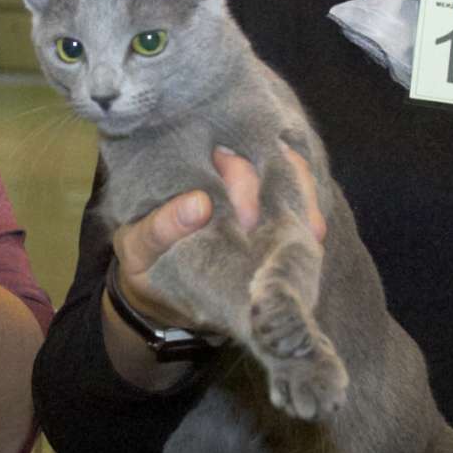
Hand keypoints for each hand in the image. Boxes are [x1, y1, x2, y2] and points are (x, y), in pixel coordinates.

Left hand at [109, 143, 325, 331]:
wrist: (157, 299)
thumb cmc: (141, 261)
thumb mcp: (138, 247)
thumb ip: (159, 227)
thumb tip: (199, 204)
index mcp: (189, 168)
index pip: (225, 152)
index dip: (242, 178)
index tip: (246, 219)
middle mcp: (224, 174)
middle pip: (264, 160)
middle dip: (276, 189)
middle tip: (267, 231)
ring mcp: (250, 197)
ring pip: (288, 177)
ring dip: (303, 199)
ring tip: (312, 230)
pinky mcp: (267, 223)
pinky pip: (294, 208)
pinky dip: (307, 219)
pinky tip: (314, 235)